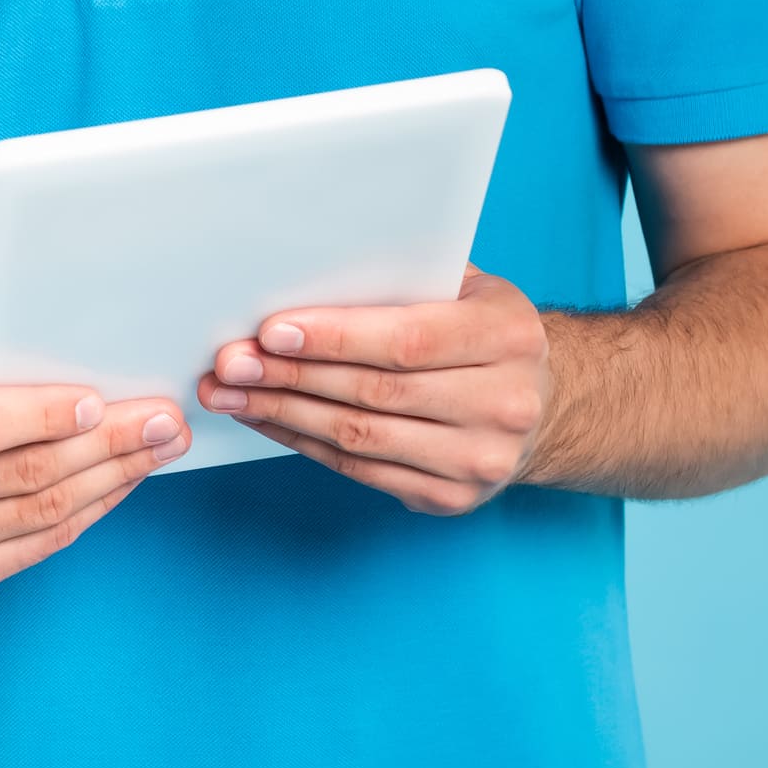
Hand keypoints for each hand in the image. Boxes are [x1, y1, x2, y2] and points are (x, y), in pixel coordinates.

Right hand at [0, 315, 186, 593]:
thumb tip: (49, 339)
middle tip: (164, 421)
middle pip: (25, 473)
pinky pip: (43, 543)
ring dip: (114, 479)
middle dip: (106, 445)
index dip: (43, 416)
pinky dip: (92, 510)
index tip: (99, 400)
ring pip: (44, 512)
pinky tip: (122, 480)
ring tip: (159, 448)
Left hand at [200, 266, 550, 514]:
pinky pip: (360, 471)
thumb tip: (304, 270)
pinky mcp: (452, 497)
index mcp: (508, 336)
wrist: (538, 403)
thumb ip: (401, 278)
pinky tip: (267, 421)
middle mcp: (504, 402)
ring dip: (284, 415)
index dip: (335, 337)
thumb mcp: (462, 287)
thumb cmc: (479, 330)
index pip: (409, 340)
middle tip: (231, 363)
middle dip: (291, 376)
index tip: (272, 330)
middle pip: (376, 392)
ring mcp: (480, 459)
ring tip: (229, 394)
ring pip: (361, 437)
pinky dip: (304, 444)